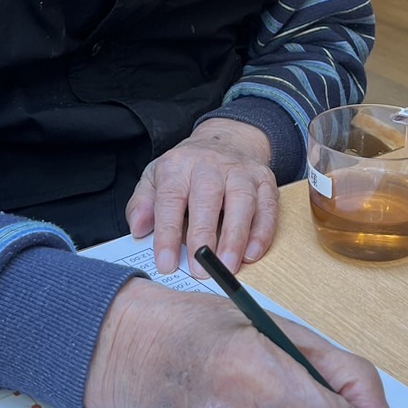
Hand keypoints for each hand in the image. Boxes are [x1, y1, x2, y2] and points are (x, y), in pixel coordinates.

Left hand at [126, 118, 277, 276]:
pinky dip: (262, 231)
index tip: (166, 263)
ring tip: (228, 266)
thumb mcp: (155, 178)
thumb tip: (139, 229)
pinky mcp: (265, 180)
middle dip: (204, 235)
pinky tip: (252, 254)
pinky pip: (267, 206)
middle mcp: (211, 164)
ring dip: (236, 236)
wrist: (226, 140)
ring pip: (242, 200)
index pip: (170, 199)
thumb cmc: (188, 169)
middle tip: (200, 268)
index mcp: (179, 165)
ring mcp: (241, 170)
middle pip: (208, 196)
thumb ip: (143, 204)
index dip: (168, 233)